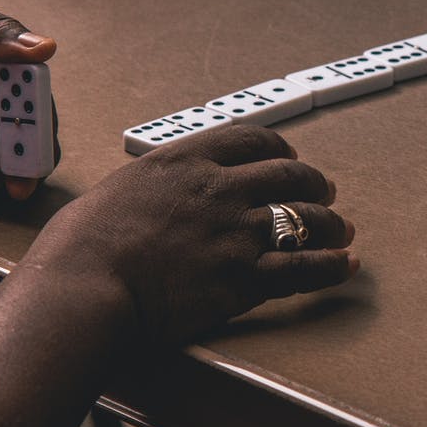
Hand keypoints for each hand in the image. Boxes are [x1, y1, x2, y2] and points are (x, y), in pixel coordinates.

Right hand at [43, 125, 356, 346]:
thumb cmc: (81, 246)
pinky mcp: (244, 278)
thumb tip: (154, 201)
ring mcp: (236, 233)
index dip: (278, 149)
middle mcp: (219, 189)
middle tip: (325, 191)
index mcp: (185, 161)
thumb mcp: (116, 192)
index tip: (288, 157)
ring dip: (330, 224)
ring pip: (304, 218)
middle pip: (287, 175)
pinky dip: (330, 266)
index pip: (250, 140)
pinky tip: (345, 264)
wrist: (86, 286)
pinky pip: (303, 268)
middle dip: (313, 182)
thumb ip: (150, 190)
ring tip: (342, 229)